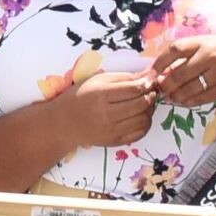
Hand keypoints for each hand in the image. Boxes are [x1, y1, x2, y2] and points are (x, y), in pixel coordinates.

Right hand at [44, 57, 160, 152]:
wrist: (64, 122)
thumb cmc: (81, 96)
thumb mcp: (98, 80)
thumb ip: (124, 77)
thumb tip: (149, 75)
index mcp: (101, 95)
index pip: (134, 89)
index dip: (148, 83)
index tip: (151, 79)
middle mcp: (106, 114)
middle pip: (141, 104)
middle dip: (151, 95)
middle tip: (151, 90)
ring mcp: (111, 130)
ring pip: (144, 119)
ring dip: (150, 109)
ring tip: (146, 102)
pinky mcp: (115, 141)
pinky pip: (140, 133)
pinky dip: (146, 123)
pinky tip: (140, 115)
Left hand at [151, 32, 215, 109]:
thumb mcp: (208, 42)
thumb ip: (188, 53)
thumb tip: (162, 69)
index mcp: (202, 42)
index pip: (174, 51)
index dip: (158, 63)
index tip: (150, 73)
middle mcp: (209, 57)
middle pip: (178, 75)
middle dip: (165, 85)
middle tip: (159, 89)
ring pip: (189, 90)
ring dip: (175, 96)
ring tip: (169, 97)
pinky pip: (201, 98)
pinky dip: (189, 102)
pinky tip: (183, 101)